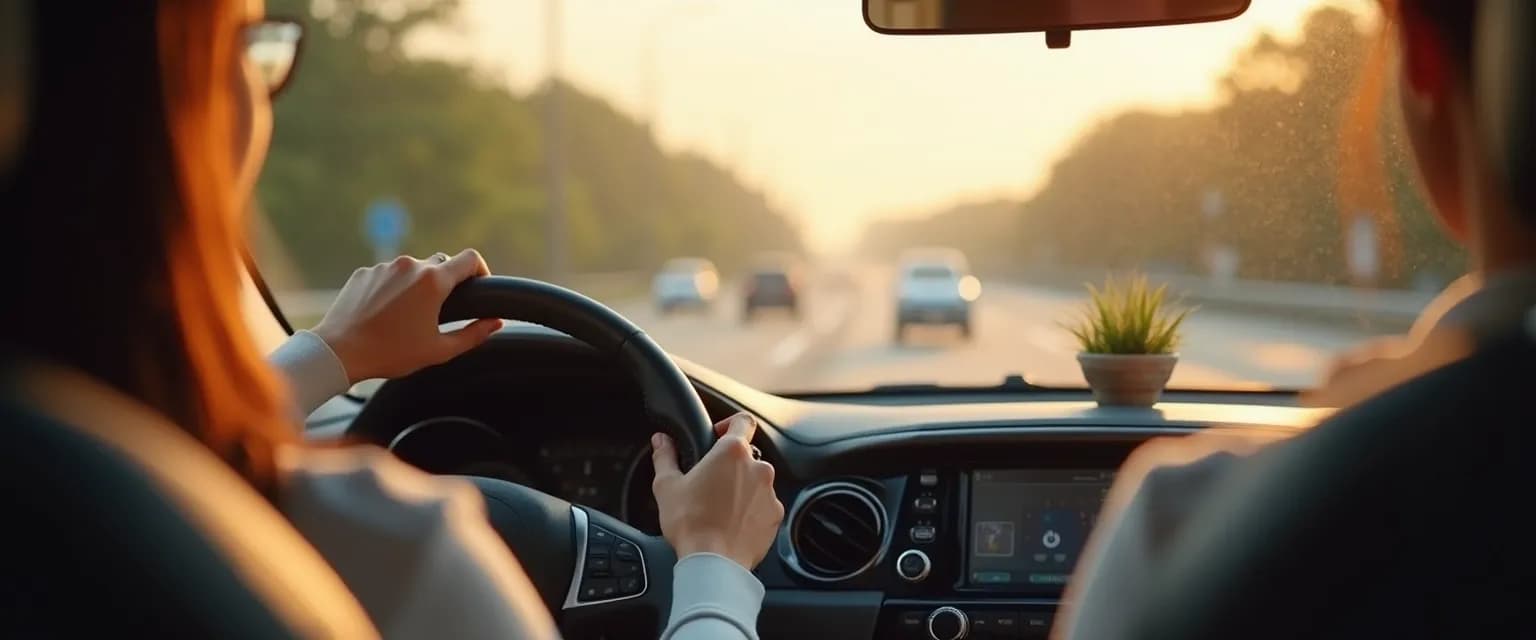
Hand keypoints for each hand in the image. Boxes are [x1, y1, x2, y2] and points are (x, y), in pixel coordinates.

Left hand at [312, 249, 501, 382]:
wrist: (340, 351)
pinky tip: (385, 313)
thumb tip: (495, 323)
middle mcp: (410, 265)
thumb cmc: (391, 353)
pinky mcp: (364, 272)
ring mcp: (384, 267)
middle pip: (441, 262)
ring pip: (412, 269)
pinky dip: (393, 288)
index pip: (470, 258)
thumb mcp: (439, 350)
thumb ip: (473, 335)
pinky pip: (388, 274)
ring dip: (417, 285)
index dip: (481, 270)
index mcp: (433, 281)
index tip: (479, 287)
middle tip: (441, 310)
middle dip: (446, 282)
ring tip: (408, 315)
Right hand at [651, 413, 784, 569]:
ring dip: (741, 489)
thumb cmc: (691, 524)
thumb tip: (661, 441)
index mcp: (732, 452)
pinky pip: (764, 505)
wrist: (714, 563)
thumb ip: (665, 457)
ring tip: (719, 508)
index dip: (730, 424)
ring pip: (756, 482)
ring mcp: (770, 493)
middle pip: (746, 456)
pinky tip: (731, 523)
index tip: (718, 436)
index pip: (742, 420)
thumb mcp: (667, 486)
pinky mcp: (775, 516)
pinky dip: (751, 510)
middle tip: (710, 483)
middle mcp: (758, 468)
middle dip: (730, 466)